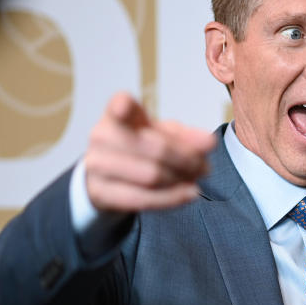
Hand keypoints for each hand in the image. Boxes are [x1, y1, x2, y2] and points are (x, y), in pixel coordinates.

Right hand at [85, 92, 215, 211]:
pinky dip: (171, 198)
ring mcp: (96, 165)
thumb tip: (210, 142)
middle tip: (205, 168)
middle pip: (155, 148)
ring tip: (197, 181)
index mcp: (117, 113)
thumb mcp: (164, 136)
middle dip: (187, 160)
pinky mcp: (99, 192)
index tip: (123, 108)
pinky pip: (141, 199)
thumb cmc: (142, 147)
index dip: (120, 107)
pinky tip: (188, 194)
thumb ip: (188, 137)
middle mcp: (101, 135)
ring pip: (150, 176)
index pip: (118, 105)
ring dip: (181, 180)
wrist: (112, 176)